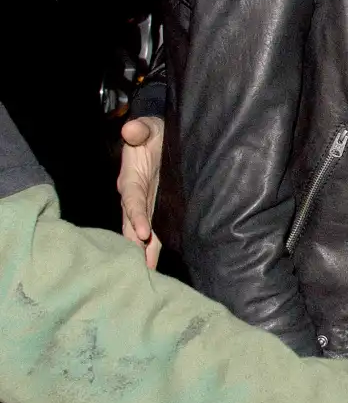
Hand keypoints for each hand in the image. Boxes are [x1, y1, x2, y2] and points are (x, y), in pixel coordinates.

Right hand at [118, 116, 164, 268]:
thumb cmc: (153, 132)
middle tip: (140, 269)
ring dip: (144, 251)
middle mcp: (136, 197)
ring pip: (142, 232)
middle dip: (135, 246)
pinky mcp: (157, 207)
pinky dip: (154, 245)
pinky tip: (154, 264)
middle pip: (132, 225)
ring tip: (147, 275)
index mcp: (131, 180)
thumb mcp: (148, 128)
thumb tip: (131, 128)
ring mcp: (146, 204)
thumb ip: (140, 130)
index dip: (136, 216)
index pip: (133, 201)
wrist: (161, 135)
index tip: (142, 233)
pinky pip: (155, 229)